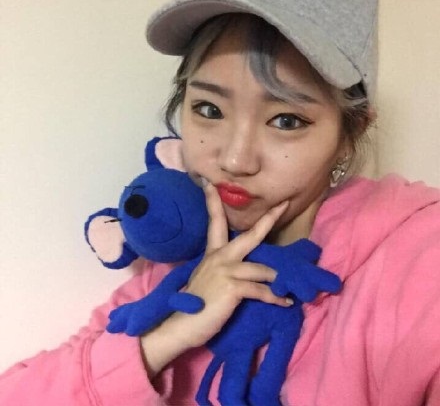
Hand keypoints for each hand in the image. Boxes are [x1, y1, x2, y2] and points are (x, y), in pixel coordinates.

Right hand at [141, 183, 289, 376]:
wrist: (180, 325)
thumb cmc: (193, 305)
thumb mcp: (206, 279)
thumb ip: (220, 269)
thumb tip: (239, 268)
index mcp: (212, 253)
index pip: (215, 221)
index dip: (214, 201)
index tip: (211, 182)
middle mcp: (220, 257)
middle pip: (250, 235)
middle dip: (269, 220)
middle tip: (284, 205)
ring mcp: (227, 270)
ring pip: (262, 269)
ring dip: (277, 280)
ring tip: (288, 289)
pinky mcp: (233, 287)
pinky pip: (262, 290)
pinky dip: (276, 298)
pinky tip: (285, 302)